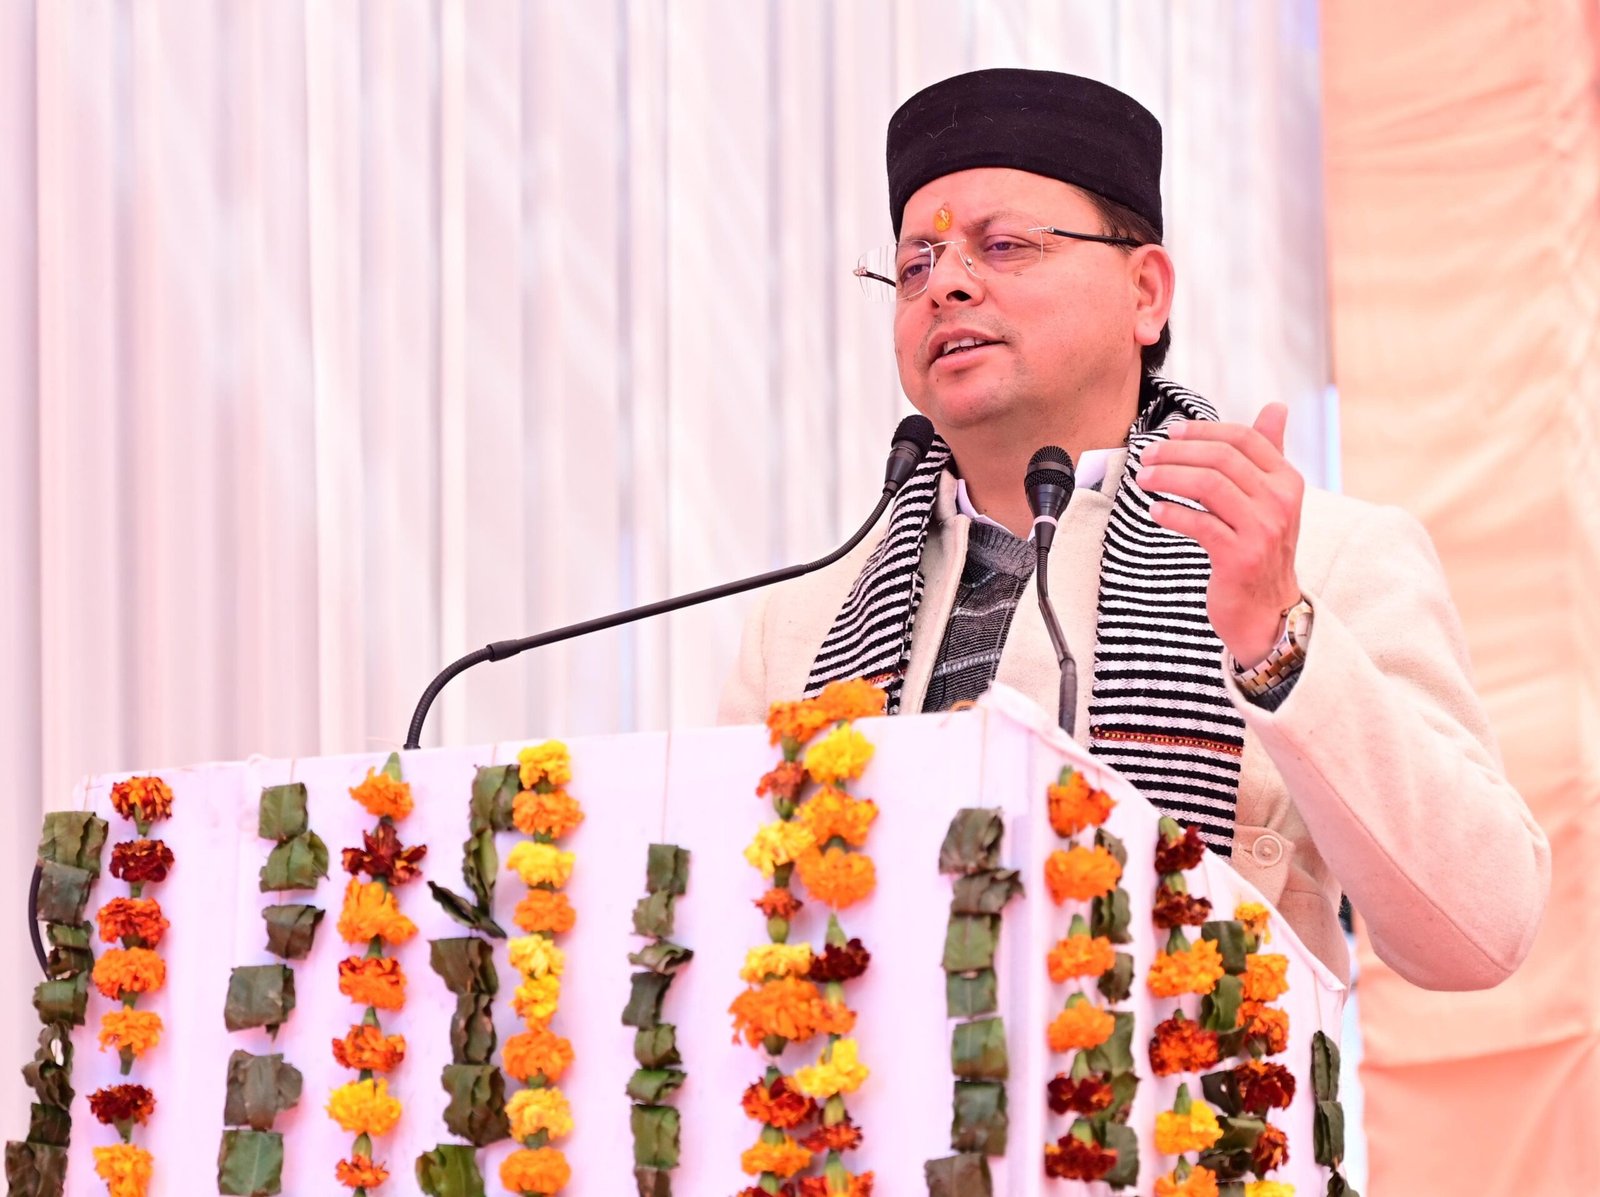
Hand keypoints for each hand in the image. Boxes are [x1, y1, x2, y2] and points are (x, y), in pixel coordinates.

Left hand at [1136, 403, 1303, 667]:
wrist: (1268, 611)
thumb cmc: (1261, 550)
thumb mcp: (1272, 500)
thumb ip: (1269, 454)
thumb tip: (1276, 407)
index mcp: (1287, 481)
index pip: (1244, 438)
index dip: (1203, 431)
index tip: (1171, 433)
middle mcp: (1280, 502)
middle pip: (1221, 458)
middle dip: (1177, 453)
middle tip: (1147, 457)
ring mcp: (1262, 530)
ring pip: (1208, 485)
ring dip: (1169, 478)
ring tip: (1143, 479)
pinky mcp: (1240, 558)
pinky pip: (1199, 524)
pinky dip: (1172, 514)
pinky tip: (1155, 511)